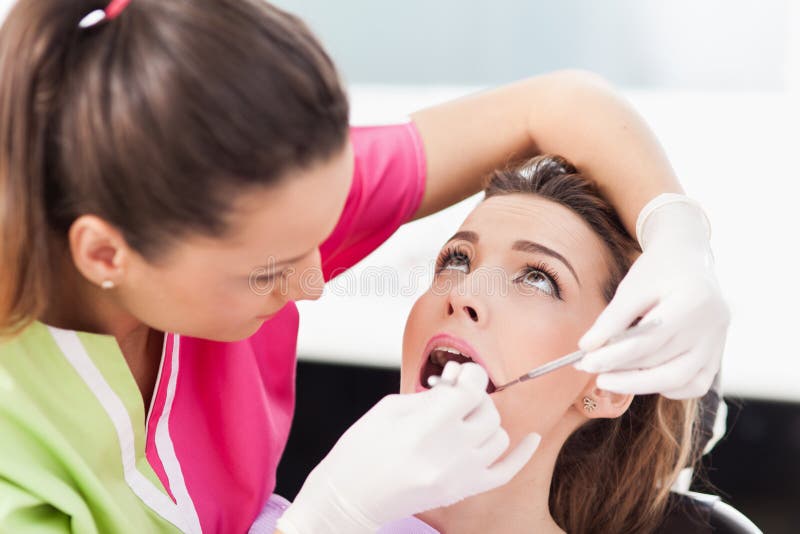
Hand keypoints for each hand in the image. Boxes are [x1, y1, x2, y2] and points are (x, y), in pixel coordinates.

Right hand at [276, 362, 540, 532]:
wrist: (349, 497)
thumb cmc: (360, 451)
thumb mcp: (389, 409)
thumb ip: (430, 395)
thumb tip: (458, 386)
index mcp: (428, 425)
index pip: (473, 388)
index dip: (470, 376)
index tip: (462, 375)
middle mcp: (450, 451)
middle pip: (488, 411)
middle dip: (474, 398)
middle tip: (454, 398)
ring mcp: (459, 475)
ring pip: (498, 436)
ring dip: (484, 421)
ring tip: (463, 420)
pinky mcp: (461, 492)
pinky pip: (505, 472)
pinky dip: (522, 453)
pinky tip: (531, 438)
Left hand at [576, 196, 729, 398]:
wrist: (688, 258)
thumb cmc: (658, 270)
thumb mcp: (631, 287)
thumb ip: (611, 319)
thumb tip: (587, 347)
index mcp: (693, 300)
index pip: (648, 341)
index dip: (614, 356)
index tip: (585, 362)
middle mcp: (713, 326)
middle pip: (663, 363)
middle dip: (623, 373)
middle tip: (591, 371)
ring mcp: (718, 343)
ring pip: (680, 380)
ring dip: (640, 384)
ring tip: (609, 378)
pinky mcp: (717, 354)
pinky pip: (694, 384)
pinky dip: (666, 387)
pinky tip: (640, 379)